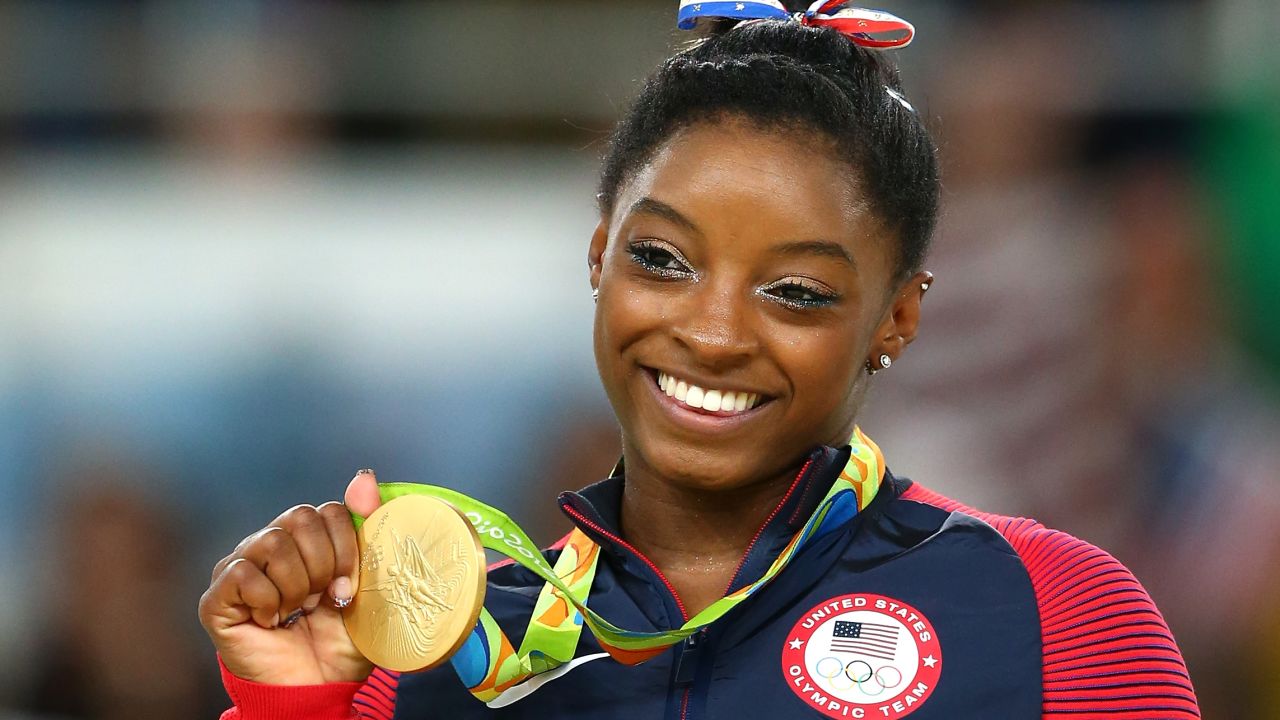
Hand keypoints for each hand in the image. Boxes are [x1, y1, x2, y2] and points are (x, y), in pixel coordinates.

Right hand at [199, 470, 384, 684]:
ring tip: (298, 612)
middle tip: (324, 599)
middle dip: (324, 563)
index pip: (327, 510)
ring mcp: (240, 569)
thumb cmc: (341, 640)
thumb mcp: (369, 583)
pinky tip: (273, 622)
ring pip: (271, 542)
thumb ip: (367, 528)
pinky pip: (242, 574)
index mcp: (306, 540)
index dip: (346, 547)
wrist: (318, 689)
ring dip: (297, 585)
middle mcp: (269, 546)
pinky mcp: (217, 598)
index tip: (349, 586)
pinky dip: (269, 601)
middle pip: (299, 517)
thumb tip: (363, 475)